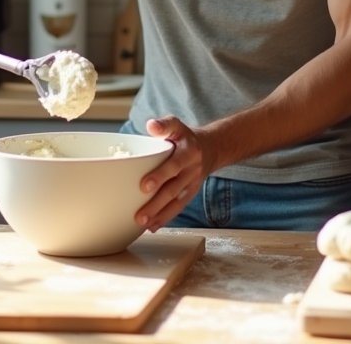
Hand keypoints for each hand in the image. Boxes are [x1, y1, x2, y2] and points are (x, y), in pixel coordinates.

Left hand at [135, 116, 210, 231]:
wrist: (210, 148)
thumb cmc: (185, 137)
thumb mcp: (177, 126)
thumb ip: (165, 125)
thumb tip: (151, 125)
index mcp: (187, 151)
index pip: (174, 165)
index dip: (160, 175)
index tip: (144, 186)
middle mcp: (191, 169)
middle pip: (173, 188)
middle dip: (156, 202)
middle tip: (139, 214)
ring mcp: (191, 183)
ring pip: (176, 201)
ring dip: (159, 214)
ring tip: (143, 223)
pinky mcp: (190, 193)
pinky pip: (178, 207)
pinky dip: (165, 217)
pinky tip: (152, 226)